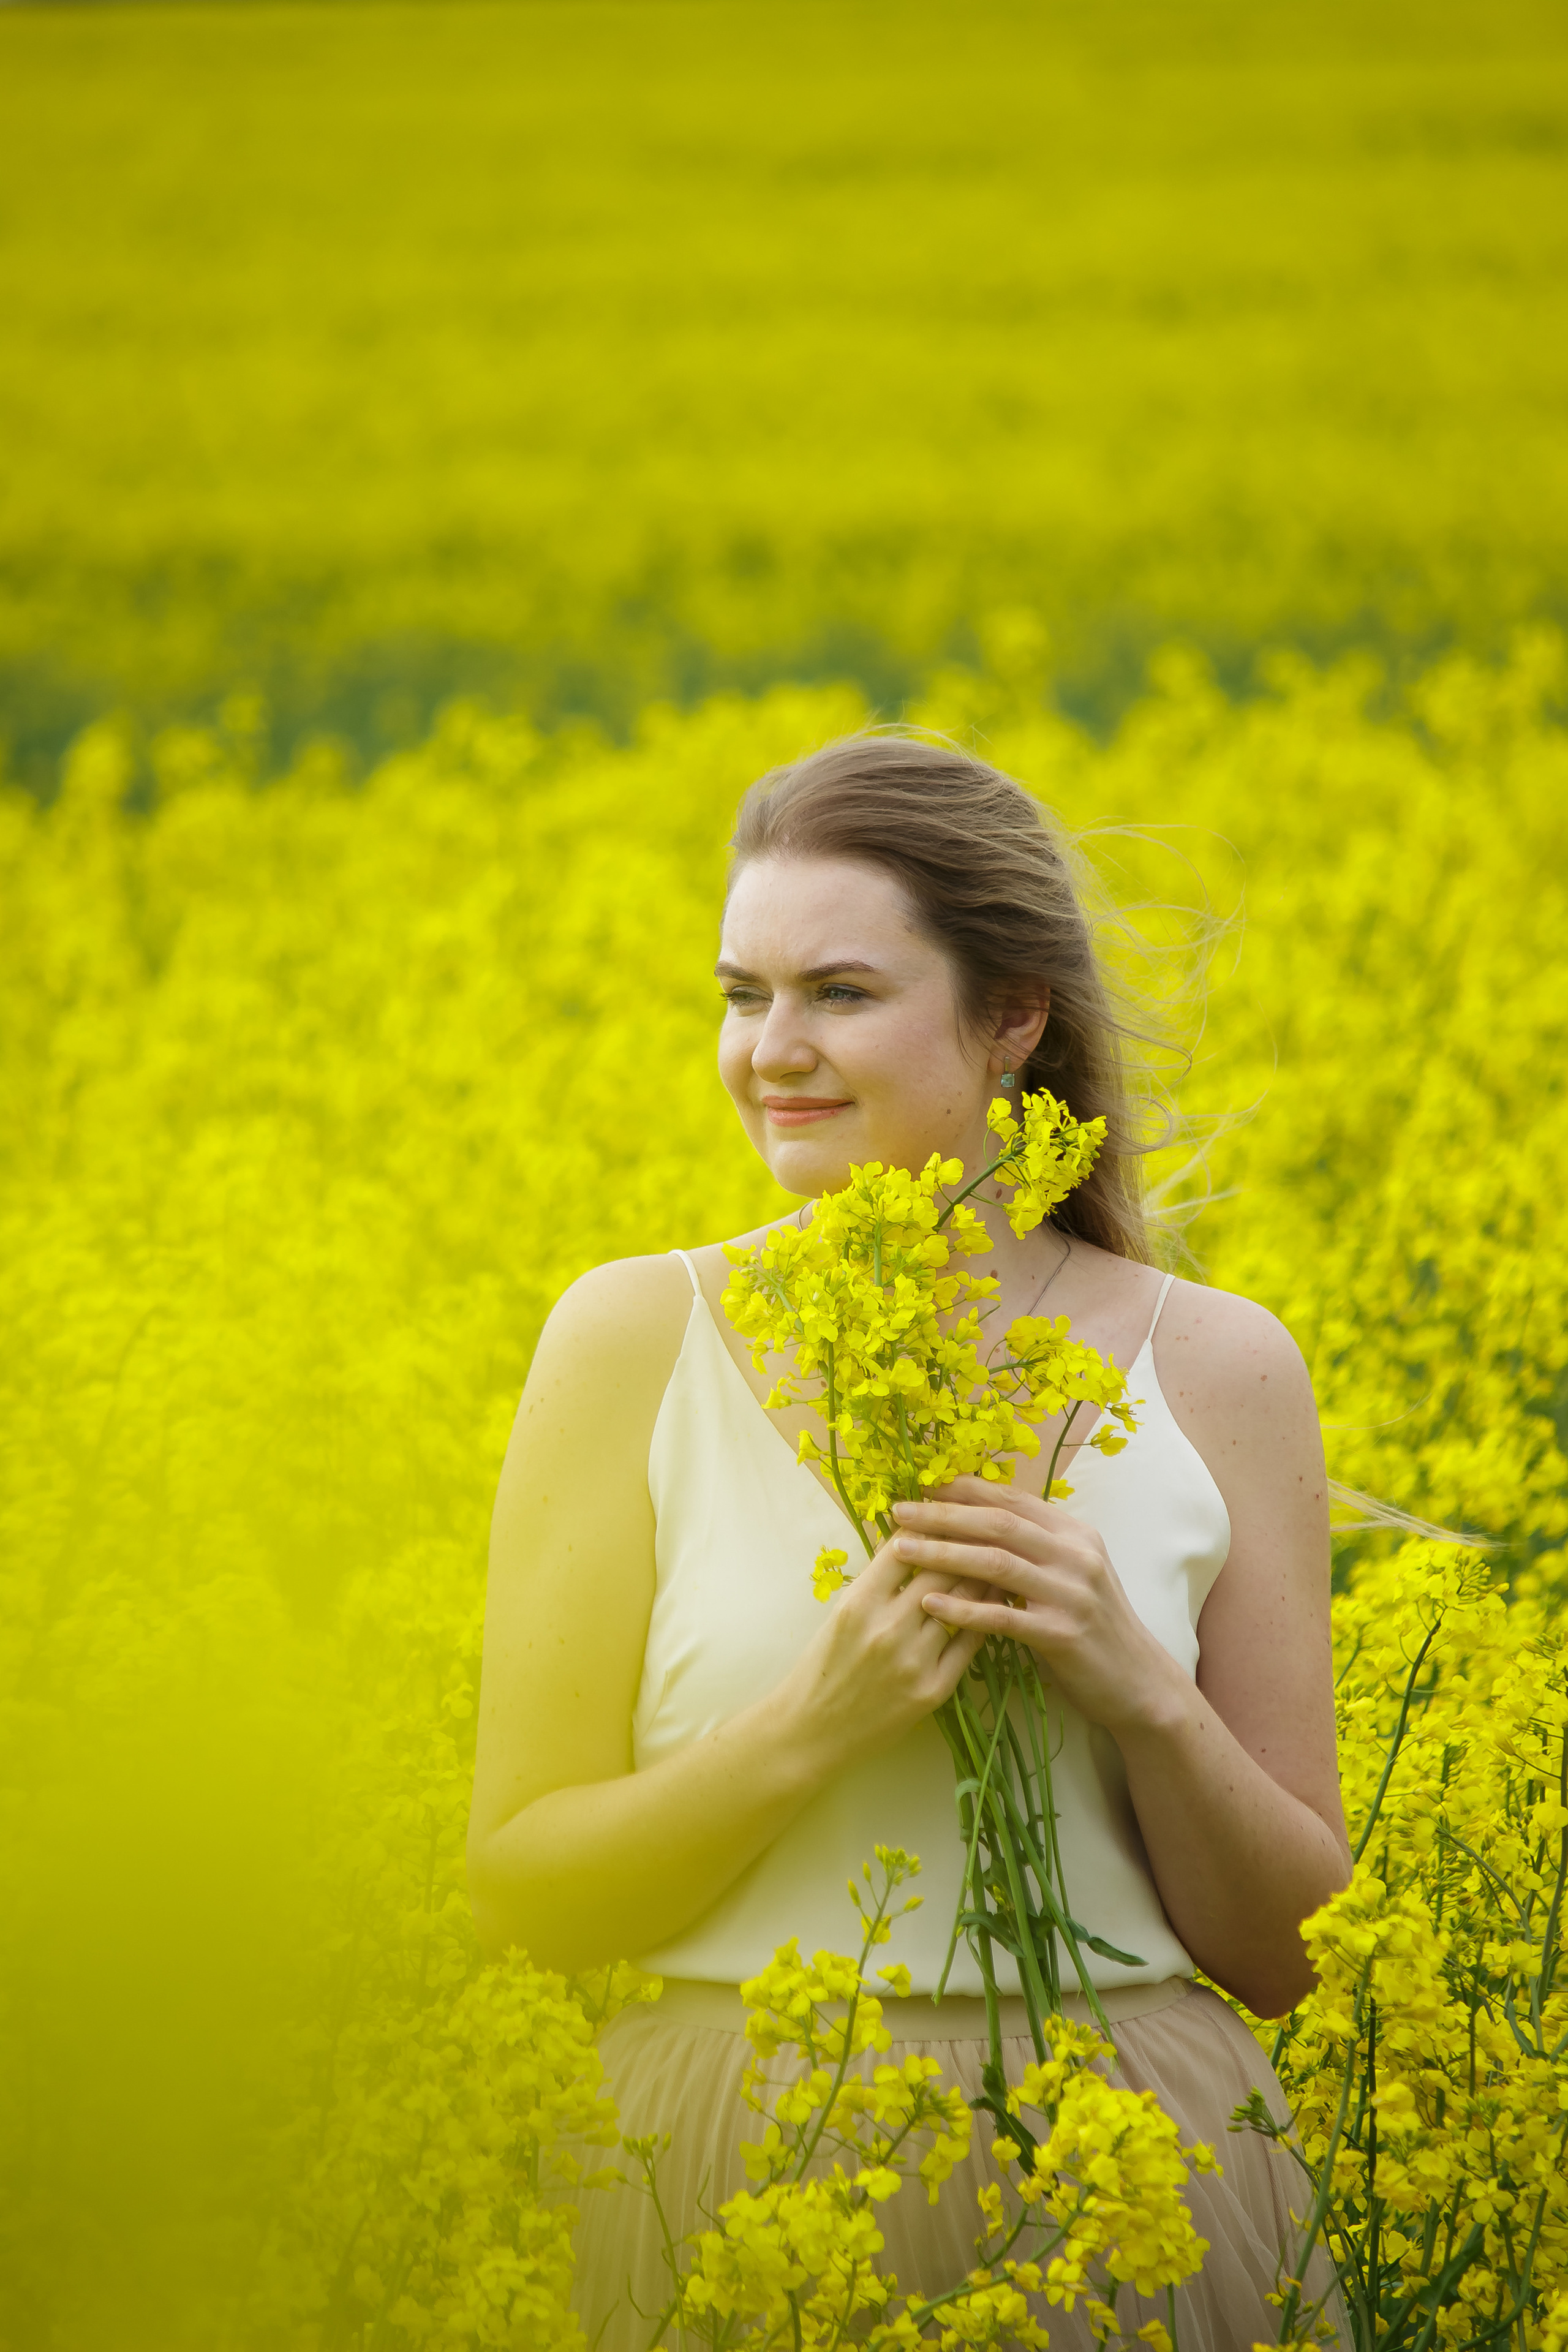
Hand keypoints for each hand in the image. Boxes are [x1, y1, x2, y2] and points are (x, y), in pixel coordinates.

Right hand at [779, 1530, 987, 1773]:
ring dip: (983, 1577)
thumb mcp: (841, 1614)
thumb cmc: (824, 1666)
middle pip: (940, 1569)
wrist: (813, 1731)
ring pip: (962, 1603)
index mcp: (859, 1602)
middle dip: (964, 1543)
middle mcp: (887, 1628)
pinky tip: (996, 1602)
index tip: (945, 1510)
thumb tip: (915, 1541)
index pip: (904, 1546)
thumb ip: (878, 1581)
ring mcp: (913, 1660)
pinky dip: (985, 1618)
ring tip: (999, 1558)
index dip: (929, 1523)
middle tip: (986, 1526)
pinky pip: (970, 1644)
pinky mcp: (933, 1690)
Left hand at [891, 1475, 1184, 1736]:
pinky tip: (929, 1604)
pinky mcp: (1062, 1634)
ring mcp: (1071, 1594)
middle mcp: (1076, 1556)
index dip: (964, 1490)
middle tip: (899, 1511)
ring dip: (943, 1553)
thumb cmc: (1094, 1627)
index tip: (921, 1485)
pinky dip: (962, 1609)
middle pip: (998, 1524)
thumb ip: (1036, 1547)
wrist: (1138, 1683)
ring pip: (996, 1563)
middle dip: (943, 1514)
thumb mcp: (1073, 1574)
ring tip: (901, 1549)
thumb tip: (977, 1520)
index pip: (1012, 1500)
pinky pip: (1002, 1617)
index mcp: (1076, 1535)